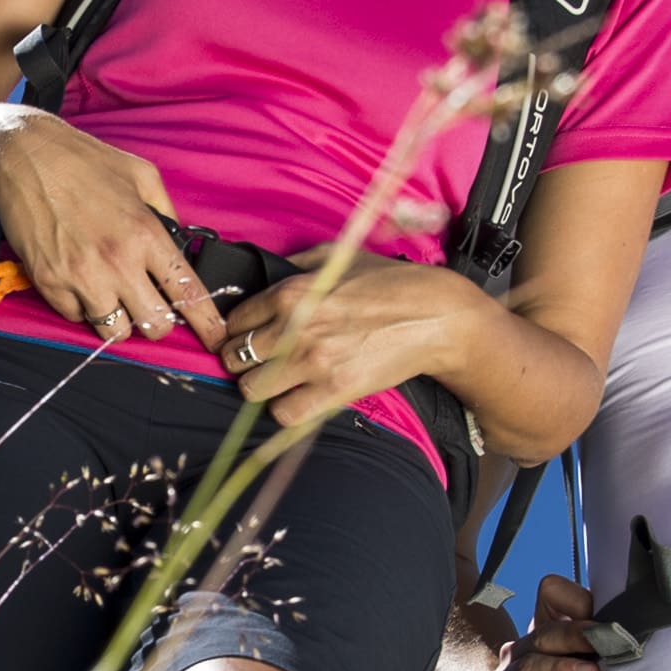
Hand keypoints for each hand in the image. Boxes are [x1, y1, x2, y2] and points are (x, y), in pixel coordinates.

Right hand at [0, 112, 220, 346]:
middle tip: (150, 308)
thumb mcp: (141, 175)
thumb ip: (166, 212)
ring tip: (112, 295)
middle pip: (155, 326)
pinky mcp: (50, 284)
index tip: (217, 340)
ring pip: (116, 333)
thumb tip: (179, 242)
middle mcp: (117, 262)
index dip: (207, 324)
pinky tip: (79, 282)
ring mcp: (81, 277)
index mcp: (146, 234)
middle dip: (158, 323)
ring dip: (119, 321)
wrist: (24, 158)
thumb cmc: (83, 162)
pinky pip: (76, 318)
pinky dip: (81, 308)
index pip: (187, 293)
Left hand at [210, 260, 485, 431]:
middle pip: (236, 356)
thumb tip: (269, 274)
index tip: (247, 337)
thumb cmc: (390, 283)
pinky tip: (297, 398)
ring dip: (260, 387)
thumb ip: (297, 263)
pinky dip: (286, 409)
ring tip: (275, 382)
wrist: (435, 316)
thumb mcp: (339, 256)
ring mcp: (313, 362)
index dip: (237, 331)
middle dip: (241, 360)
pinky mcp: (334, 391)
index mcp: (291, 292)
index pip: (236, 320)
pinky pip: (284, 413)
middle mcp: (295, 327)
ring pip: (251, 389)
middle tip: (258, 361)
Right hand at [436, 574, 599, 670]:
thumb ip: (603, 655)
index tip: (607, 617)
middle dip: (574, 636)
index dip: (574, 600)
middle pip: (542, 634)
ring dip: (560, 669)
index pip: (550, 597)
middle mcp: (520, 656)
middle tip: (605, 645)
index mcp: (544, 638)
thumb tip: (642, 629)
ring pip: (527, 668)